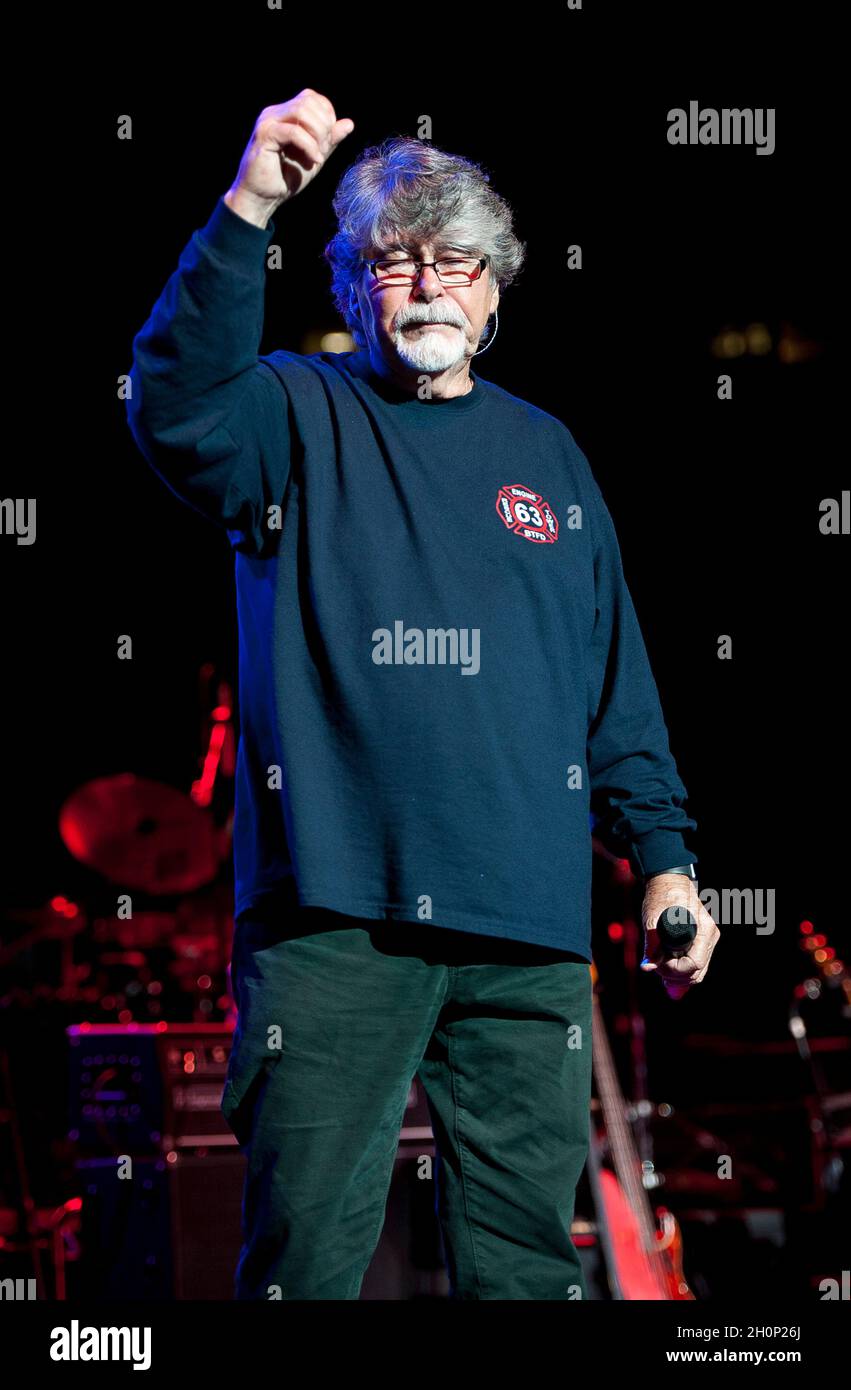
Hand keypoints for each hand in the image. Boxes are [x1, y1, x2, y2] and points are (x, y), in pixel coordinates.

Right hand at [227, 88, 354, 212]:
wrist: (262, 199)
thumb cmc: (285, 179)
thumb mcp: (314, 157)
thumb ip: (330, 141)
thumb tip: (349, 123)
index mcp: (285, 114)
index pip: (312, 98)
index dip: (327, 115)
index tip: (329, 141)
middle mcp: (275, 113)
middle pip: (308, 101)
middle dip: (324, 125)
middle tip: (324, 150)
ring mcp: (268, 122)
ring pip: (301, 111)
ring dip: (317, 134)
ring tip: (318, 156)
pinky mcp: (264, 136)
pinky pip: (293, 132)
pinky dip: (309, 146)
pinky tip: (314, 161)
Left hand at [639, 874, 719, 999]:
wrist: (669, 881)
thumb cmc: (662, 896)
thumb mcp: (652, 920)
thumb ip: (652, 945)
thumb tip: (648, 967)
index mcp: (702, 929)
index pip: (694, 964)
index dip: (674, 969)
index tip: (658, 963)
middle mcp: (709, 936)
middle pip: (697, 972)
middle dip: (675, 976)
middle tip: (656, 968)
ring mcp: (708, 939)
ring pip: (698, 971)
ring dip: (679, 976)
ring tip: (660, 969)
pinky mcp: (702, 940)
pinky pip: (696, 963)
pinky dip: (683, 970)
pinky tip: (668, 971)